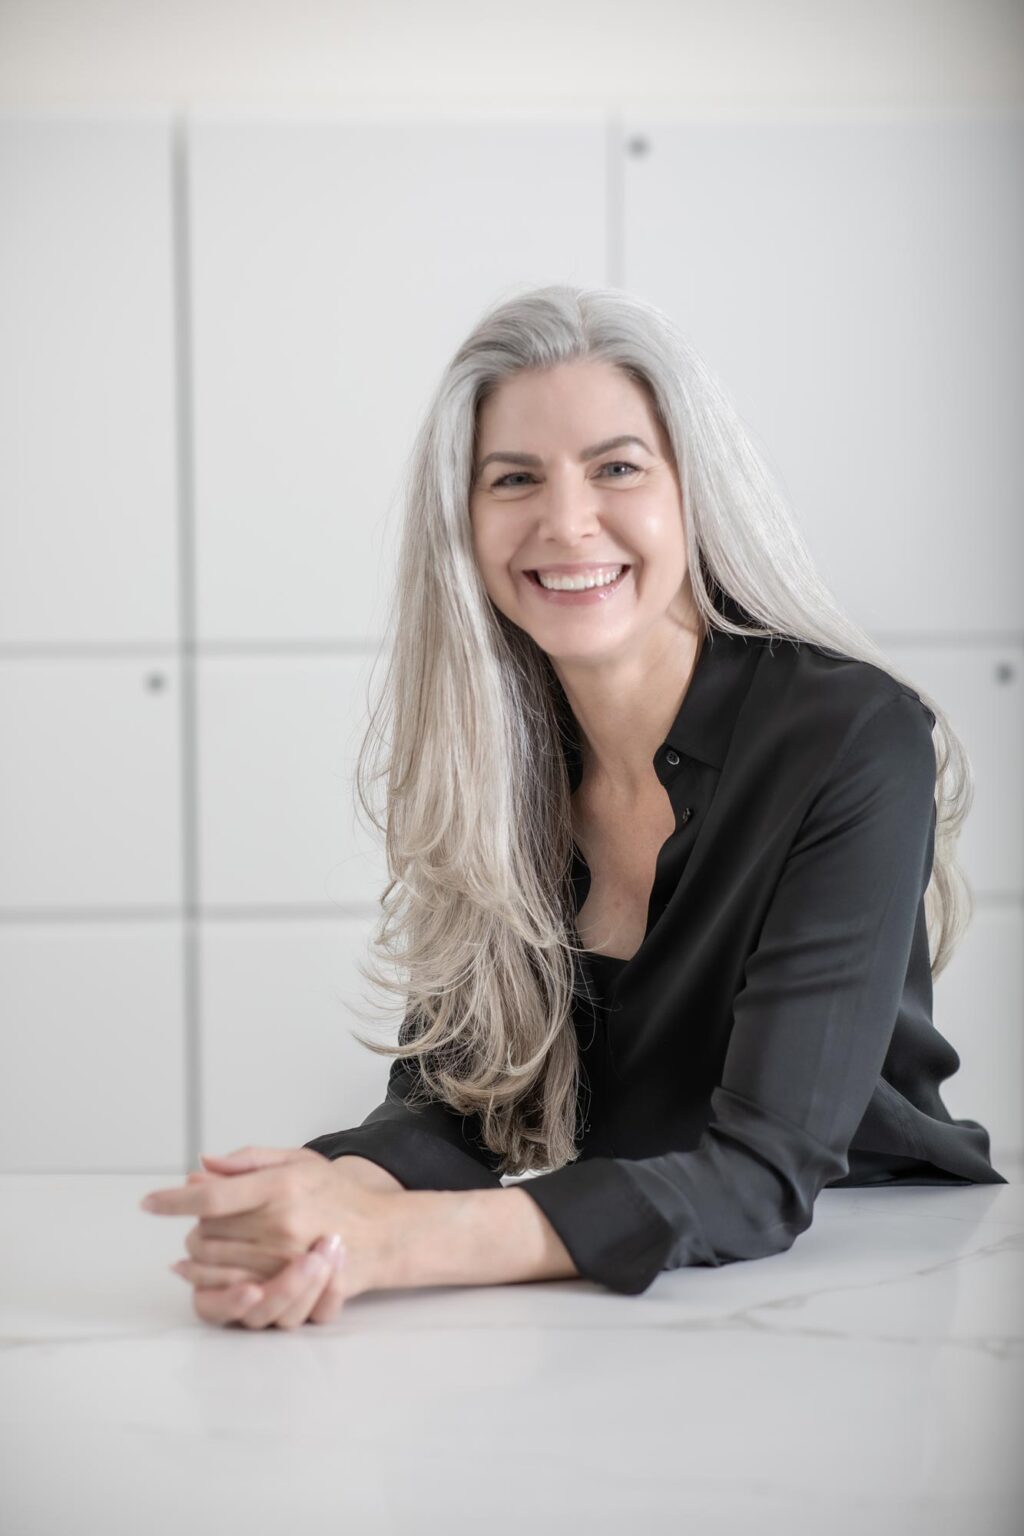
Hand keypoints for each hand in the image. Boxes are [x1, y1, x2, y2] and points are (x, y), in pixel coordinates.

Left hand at [140, 1145, 400, 1328]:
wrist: (381, 1234)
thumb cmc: (337, 1194)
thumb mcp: (299, 1161)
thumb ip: (249, 1162)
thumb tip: (202, 1166)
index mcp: (282, 1187)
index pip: (213, 1196)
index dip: (175, 1199)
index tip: (149, 1203)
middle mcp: (281, 1225)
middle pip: (206, 1232)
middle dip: (193, 1225)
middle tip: (198, 1217)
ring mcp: (284, 1262)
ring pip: (214, 1265)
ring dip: (199, 1255)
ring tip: (200, 1245)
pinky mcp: (286, 1290)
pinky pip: (232, 1294)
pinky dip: (210, 1285)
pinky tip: (200, 1275)